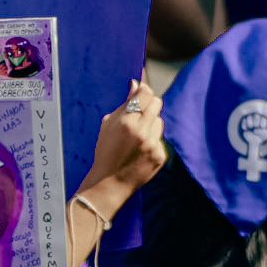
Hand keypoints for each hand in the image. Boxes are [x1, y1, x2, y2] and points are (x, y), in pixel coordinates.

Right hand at [82, 80, 165, 196]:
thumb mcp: (108, 125)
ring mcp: (153, 144)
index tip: (140, 91)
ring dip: (150, 123)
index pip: (145, 94)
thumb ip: (124, 104)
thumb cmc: (106, 152)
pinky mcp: (160, 155)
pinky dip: (151, 141)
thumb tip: (136, 84)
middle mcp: (142, 132)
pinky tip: (139, 150)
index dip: (143, 90)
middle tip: (140, 110)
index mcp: (126, 122)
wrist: (110, 183)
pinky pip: (159, 139)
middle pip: (156, 103)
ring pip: (159, 121)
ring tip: (136, 136)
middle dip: (149, 103)